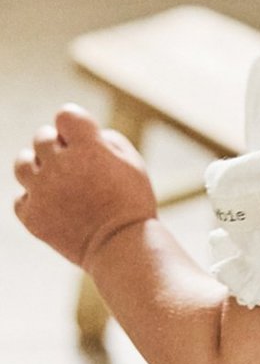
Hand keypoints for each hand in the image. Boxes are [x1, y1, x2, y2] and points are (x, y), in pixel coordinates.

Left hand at [13, 106, 157, 270]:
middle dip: (57, 147)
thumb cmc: (132, 204)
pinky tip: (53, 207)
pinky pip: (21, 199)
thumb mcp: (133, 164)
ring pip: (22, 163)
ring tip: (53, 180)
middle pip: (42, 137)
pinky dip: (34, 201)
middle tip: (75, 166)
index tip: (82, 138)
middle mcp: (60, 164)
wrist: (122, 249)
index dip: (73, 124)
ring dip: (36, 167)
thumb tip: (83, 136)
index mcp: (88, 147)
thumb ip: (106, 141)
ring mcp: (42, 191)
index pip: (65, 114)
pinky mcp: (33, 216)